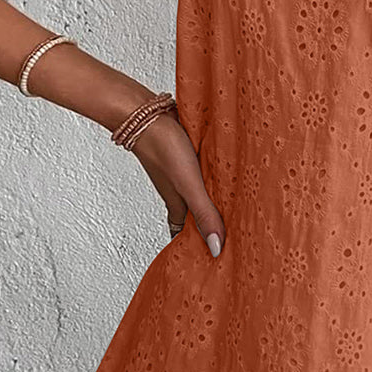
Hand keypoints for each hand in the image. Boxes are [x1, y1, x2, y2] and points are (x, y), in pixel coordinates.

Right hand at [129, 111, 225, 256]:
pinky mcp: (183, 154)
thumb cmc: (164, 147)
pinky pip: (197, 173)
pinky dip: (207, 180)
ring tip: (227, 211)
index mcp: (177, 203)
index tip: (208, 258)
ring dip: (207, 203)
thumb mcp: (190, 185)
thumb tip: (215, 249)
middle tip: (224, 238)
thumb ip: (204, 214)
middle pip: (191, 215)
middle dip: (204, 227)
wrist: (143, 112)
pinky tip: (219, 176)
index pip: (184, 233)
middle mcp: (177, 190)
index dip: (194, 245)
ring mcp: (179, 172)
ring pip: (194, 193)